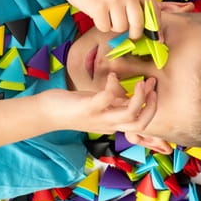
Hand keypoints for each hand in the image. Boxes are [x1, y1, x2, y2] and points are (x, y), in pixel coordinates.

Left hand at [41, 74, 157, 133]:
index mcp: (113, 124)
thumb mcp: (98, 105)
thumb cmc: (72, 107)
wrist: (46, 114)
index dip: (152, 107)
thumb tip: (123, 89)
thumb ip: (113, 101)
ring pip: (129, 116)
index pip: (141, 123)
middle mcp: (109, 124)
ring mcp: (99, 118)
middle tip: (152, 86)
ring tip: (141, 82)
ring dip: (139, 98)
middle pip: (140, 124)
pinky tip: (111, 76)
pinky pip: (106, 99)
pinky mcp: (88, 109)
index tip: (154, 89)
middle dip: (152, 106)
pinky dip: (112, 85)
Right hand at [63, 0, 160, 39]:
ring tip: (106, 14)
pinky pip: (105, 28)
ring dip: (113, 26)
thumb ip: (136, 0)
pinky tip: (96, 13)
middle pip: (139, 24)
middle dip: (134, 33)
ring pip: (121, 28)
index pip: (154, 10)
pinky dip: (101, 25)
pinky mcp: (99, 7)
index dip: (156, 27)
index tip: (156, 38)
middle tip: (127, 30)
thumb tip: (149, 25)